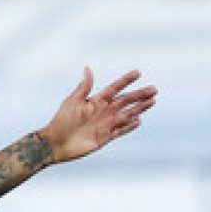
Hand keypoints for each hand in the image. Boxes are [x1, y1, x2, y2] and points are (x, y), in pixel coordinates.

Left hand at [41, 66, 156, 162]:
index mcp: (96, 100)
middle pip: (126, 101)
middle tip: (154, 90)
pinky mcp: (105, 138)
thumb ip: (84, 87)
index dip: (126, 80)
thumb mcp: (73, 101)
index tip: (138, 73)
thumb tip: (88, 68)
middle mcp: (103, 111)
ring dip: (140, 108)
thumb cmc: (62, 120)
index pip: (115, 88)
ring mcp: (105, 124)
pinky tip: (139, 121)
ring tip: (152, 102)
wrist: (57, 143)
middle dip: (140, 95)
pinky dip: (129, 126)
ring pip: (127, 114)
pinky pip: (120, 131)